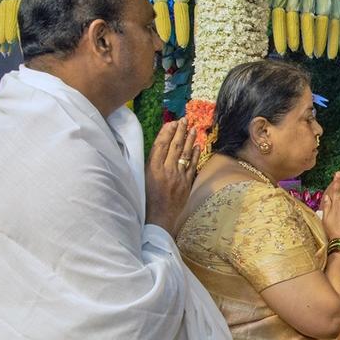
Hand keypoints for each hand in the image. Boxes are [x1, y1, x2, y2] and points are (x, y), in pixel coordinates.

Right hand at [145, 118, 198, 234]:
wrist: (158, 219)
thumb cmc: (145, 200)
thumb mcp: (141, 180)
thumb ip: (149, 165)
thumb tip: (155, 149)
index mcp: (152, 169)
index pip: (161, 145)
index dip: (167, 133)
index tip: (172, 123)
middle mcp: (166, 171)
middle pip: (175, 147)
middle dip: (180, 131)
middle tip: (185, 120)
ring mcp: (178, 177)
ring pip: (185, 155)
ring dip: (190, 140)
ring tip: (193, 128)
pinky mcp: (186, 184)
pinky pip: (192, 166)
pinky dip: (195, 155)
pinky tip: (198, 146)